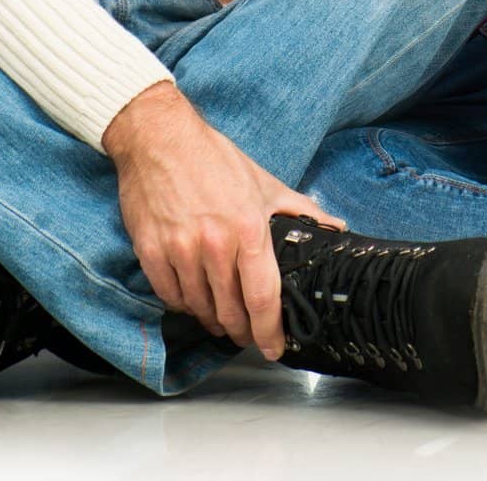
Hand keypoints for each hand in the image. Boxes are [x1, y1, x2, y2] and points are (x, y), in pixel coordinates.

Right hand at [101, 82, 346, 360]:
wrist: (160, 138)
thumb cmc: (213, 159)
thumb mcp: (262, 181)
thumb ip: (299, 209)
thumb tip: (335, 227)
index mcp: (247, 227)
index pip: (262, 296)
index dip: (270, 330)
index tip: (274, 347)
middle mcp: (214, 244)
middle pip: (230, 311)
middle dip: (242, 330)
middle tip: (247, 334)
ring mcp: (180, 250)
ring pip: (200, 308)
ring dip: (213, 319)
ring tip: (221, 318)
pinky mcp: (151, 252)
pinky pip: (170, 297)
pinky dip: (185, 305)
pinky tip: (194, 300)